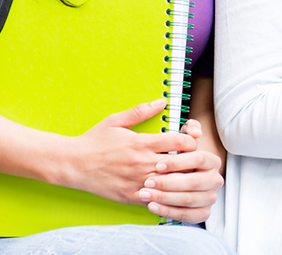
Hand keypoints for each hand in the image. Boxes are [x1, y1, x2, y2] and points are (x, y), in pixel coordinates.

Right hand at [61, 99, 196, 204]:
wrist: (72, 165)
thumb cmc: (94, 141)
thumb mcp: (116, 121)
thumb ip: (141, 111)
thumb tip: (162, 101)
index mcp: (142, 143)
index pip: (181, 142)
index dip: (191, 140)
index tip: (189, 140)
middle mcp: (142, 163)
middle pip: (182, 164)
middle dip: (191, 160)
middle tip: (192, 158)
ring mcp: (137, 181)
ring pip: (172, 183)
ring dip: (180, 178)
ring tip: (182, 173)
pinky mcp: (130, 196)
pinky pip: (156, 198)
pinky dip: (165, 193)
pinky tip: (165, 187)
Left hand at [139, 118, 223, 222]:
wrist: (182, 176)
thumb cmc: (179, 158)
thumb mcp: (184, 138)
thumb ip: (190, 128)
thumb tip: (194, 131)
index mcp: (213, 161)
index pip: (199, 158)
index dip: (178, 162)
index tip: (158, 164)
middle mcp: (215, 179)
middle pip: (194, 182)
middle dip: (168, 183)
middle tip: (148, 182)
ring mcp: (210, 197)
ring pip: (188, 200)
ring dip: (165, 198)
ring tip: (145, 194)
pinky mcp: (202, 212)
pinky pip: (186, 215)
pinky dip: (168, 211)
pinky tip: (152, 206)